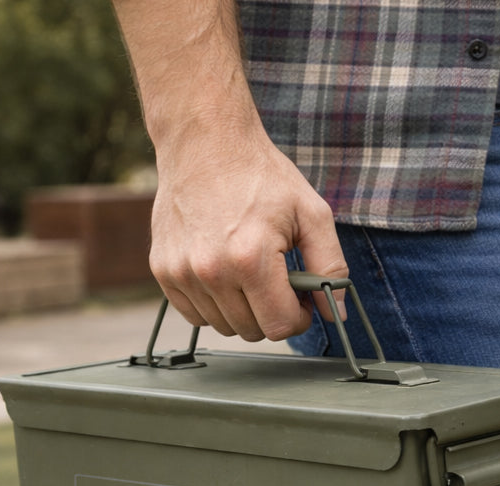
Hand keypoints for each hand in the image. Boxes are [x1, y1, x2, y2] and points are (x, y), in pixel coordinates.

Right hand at [149, 126, 347, 341]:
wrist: (205, 140)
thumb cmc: (260, 174)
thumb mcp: (312, 214)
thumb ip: (330, 266)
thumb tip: (337, 311)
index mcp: (250, 258)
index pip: (280, 326)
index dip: (298, 318)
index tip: (299, 299)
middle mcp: (211, 270)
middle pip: (252, 331)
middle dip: (272, 313)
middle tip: (278, 283)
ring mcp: (182, 272)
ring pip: (223, 326)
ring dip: (243, 310)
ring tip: (251, 274)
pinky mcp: (162, 269)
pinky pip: (194, 315)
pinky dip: (213, 305)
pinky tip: (226, 275)